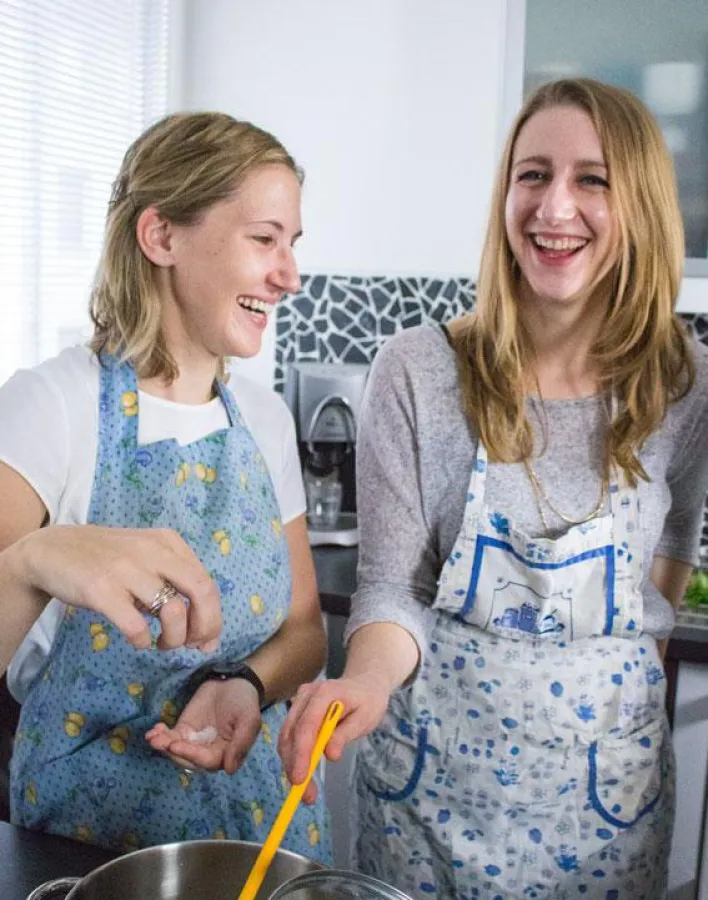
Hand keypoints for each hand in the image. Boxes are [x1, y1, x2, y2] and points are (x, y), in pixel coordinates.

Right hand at [13, 524, 220, 650]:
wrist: (51, 550)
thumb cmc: (105, 559)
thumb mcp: (145, 556)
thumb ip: (174, 581)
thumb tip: (205, 630)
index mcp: (168, 543)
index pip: (206, 582)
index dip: (213, 616)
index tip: (207, 640)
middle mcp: (153, 551)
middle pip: (201, 591)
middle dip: (204, 626)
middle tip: (192, 645)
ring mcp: (127, 569)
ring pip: (173, 610)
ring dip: (174, 638)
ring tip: (162, 644)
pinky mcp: (101, 590)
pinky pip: (137, 625)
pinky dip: (144, 641)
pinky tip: (139, 641)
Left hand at [145, 678, 261, 773]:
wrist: (233, 682)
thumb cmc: (244, 702)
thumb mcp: (249, 719)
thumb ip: (241, 743)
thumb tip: (230, 770)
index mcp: (226, 754)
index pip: (206, 761)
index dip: (191, 755)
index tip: (176, 746)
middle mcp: (208, 752)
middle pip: (188, 759)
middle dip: (173, 752)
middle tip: (161, 742)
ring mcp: (194, 742)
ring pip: (176, 750)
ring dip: (163, 746)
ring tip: (153, 737)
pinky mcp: (184, 730)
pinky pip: (170, 738)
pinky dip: (160, 736)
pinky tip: (153, 731)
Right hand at [278, 674, 389, 803]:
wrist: (365, 684)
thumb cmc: (368, 701)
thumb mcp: (365, 718)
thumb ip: (345, 734)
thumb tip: (329, 754)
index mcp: (324, 693)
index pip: (306, 726)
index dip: (301, 754)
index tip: (300, 780)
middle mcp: (306, 695)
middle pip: (291, 733)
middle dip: (294, 766)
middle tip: (306, 796)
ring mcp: (299, 701)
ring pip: (286, 737)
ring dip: (292, 766)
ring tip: (307, 792)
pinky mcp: (298, 711)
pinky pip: (291, 736)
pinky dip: (295, 757)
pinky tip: (304, 774)